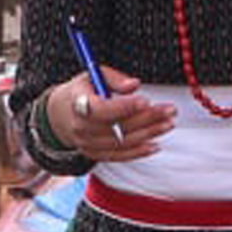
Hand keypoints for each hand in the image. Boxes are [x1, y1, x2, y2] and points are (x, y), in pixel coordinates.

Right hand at [44, 68, 174, 161]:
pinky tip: (156, 144)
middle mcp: (81, 127)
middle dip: (147, 118)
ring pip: (122, 142)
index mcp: (78, 104)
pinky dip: (138, 152)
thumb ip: (115, 78)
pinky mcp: (94, 154)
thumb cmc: (84, 91)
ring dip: (149, 134)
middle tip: (170, 110)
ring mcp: (87, 144)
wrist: (61, 114)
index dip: (124, 107)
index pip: (101, 109)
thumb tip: (135, 85)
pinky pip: (119, 156)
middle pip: (117, 126)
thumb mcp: (93, 76)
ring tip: (169, 123)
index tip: (146, 100)